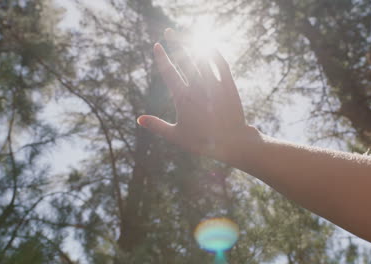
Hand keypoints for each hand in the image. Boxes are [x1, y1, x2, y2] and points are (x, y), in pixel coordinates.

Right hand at [137, 28, 257, 163]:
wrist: (231, 142)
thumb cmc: (202, 142)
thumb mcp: (176, 135)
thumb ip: (156, 125)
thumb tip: (138, 119)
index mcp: (182, 98)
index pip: (168, 72)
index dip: (162, 57)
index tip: (157, 45)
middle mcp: (197, 87)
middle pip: (184, 59)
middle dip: (175, 43)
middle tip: (168, 32)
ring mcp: (214, 84)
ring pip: (201, 58)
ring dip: (192, 45)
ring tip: (185, 36)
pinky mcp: (228, 85)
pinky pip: (220, 63)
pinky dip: (213, 52)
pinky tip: (208, 45)